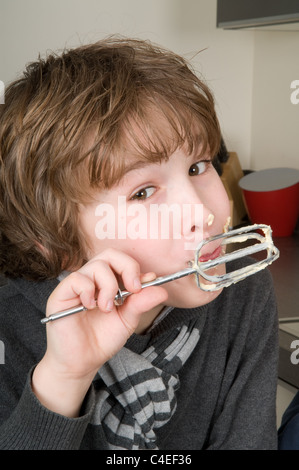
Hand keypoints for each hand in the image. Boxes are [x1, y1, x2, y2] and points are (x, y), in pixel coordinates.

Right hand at [32, 249, 167, 416]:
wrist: (82, 362)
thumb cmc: (102, 339)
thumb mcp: (128, 320)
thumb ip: (141, 303)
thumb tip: (162, 289)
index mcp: (108, 281)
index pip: (122, 260)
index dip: (135, 269)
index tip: (147, 284)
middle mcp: (92, 279)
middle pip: (110, 254)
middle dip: (127, 267)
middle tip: (133, 289)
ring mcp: (76, 285)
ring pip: (97, 265)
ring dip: (109, 286)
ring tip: (107, 308)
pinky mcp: (61, 294)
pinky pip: (77, 279)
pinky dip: (88, 291)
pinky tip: (90, 307)